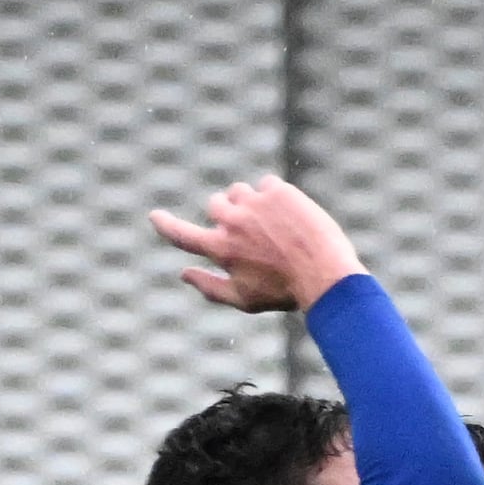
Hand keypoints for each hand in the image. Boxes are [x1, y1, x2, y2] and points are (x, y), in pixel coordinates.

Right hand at [151, 176, 361, 316]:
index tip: (155, 216)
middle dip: (228, 214)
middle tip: (254, 232)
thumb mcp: (245, 300)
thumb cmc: (286, 293)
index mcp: (221, 249)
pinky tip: (293, 216)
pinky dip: (276, 196)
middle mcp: (232, 222)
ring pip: (240, 191)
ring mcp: (254, 203)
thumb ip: (210, 288)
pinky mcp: (278, 191)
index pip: (182, 234)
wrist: (328, 276)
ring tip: (275, 226)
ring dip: (250, 202)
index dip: (166, 225)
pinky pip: (267, 184)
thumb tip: (183, 274)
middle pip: (215, 205)